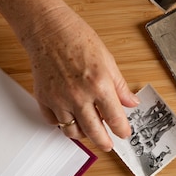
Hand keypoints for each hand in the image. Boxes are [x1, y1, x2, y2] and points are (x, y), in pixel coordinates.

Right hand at [23, 3, 139, 151]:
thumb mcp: (108, 60)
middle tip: (108, 144)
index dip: (122, 130)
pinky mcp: (44, 99)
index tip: (124, 133)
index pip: (115, 119)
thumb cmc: (77, 39)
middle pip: (94, 132)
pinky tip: (69, 118)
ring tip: (88, 130)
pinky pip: (54, 122)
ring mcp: (59, 99)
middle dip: (104, 142)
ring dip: (82, 135)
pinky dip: (62, 124)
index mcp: (99, 85)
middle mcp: (79, 96)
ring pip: (72, 131)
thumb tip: (131, 102)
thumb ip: (120, 86)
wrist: (49, 31)